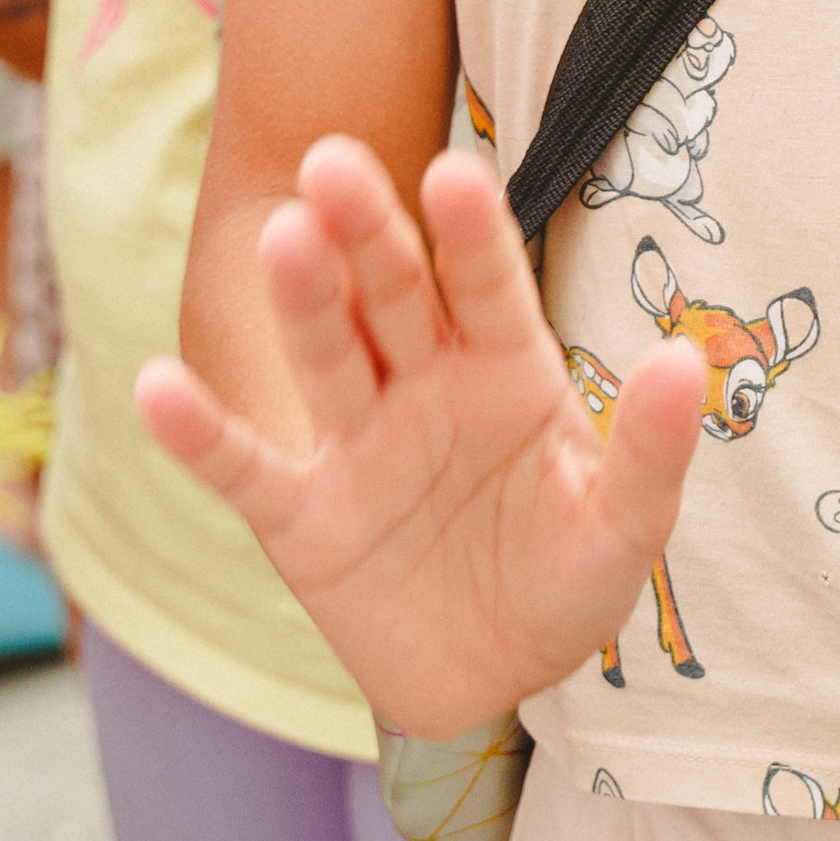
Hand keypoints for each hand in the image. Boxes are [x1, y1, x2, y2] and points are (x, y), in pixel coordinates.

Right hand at [136, 135, 705, 737]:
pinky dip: (201, 434)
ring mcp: (358, 444)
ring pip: (327, 353)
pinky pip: (246, 467)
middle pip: (392, 292)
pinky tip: (156, 387)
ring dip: (302, 298)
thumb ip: (648, 448)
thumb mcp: (623, 526)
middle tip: (335, 160)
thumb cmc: (564, 579)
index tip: (455, 172)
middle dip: (367, 229)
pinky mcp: (302, 516)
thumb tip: (683, 360)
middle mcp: (425, 384)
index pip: (488, 285)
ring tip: (281, 236)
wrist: (491, 680)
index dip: (471, 232)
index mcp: (507, 368)